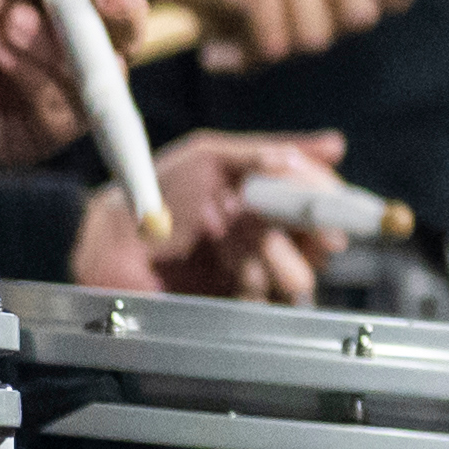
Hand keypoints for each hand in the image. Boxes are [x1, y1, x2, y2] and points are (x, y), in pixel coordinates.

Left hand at [69, 130, 347, 305]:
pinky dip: (253, 283)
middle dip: (304, 233)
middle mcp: (272, 233)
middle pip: (324, 242)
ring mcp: (258, 270)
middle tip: (273, 225)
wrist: (114, 240)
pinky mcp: (240, 303)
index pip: (323, 199)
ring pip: (301, 276)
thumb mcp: (209, 156)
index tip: (330, 203)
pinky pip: (271, 302)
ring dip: (273, 259)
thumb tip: (334, 145)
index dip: (332, 201)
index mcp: (270, 195)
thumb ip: (266, 151)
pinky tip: (228, 269)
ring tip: (237, 246)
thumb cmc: (158, 191)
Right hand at [146, 0, 437, 68]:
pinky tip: (227, 38)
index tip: (350, 1)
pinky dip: (249, 50)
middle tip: (284, 16)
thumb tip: (384, 7)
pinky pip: (274, 44)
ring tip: (252, 21)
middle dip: (324, 27)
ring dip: (281, 42)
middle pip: (360, 15)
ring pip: (315, 38)